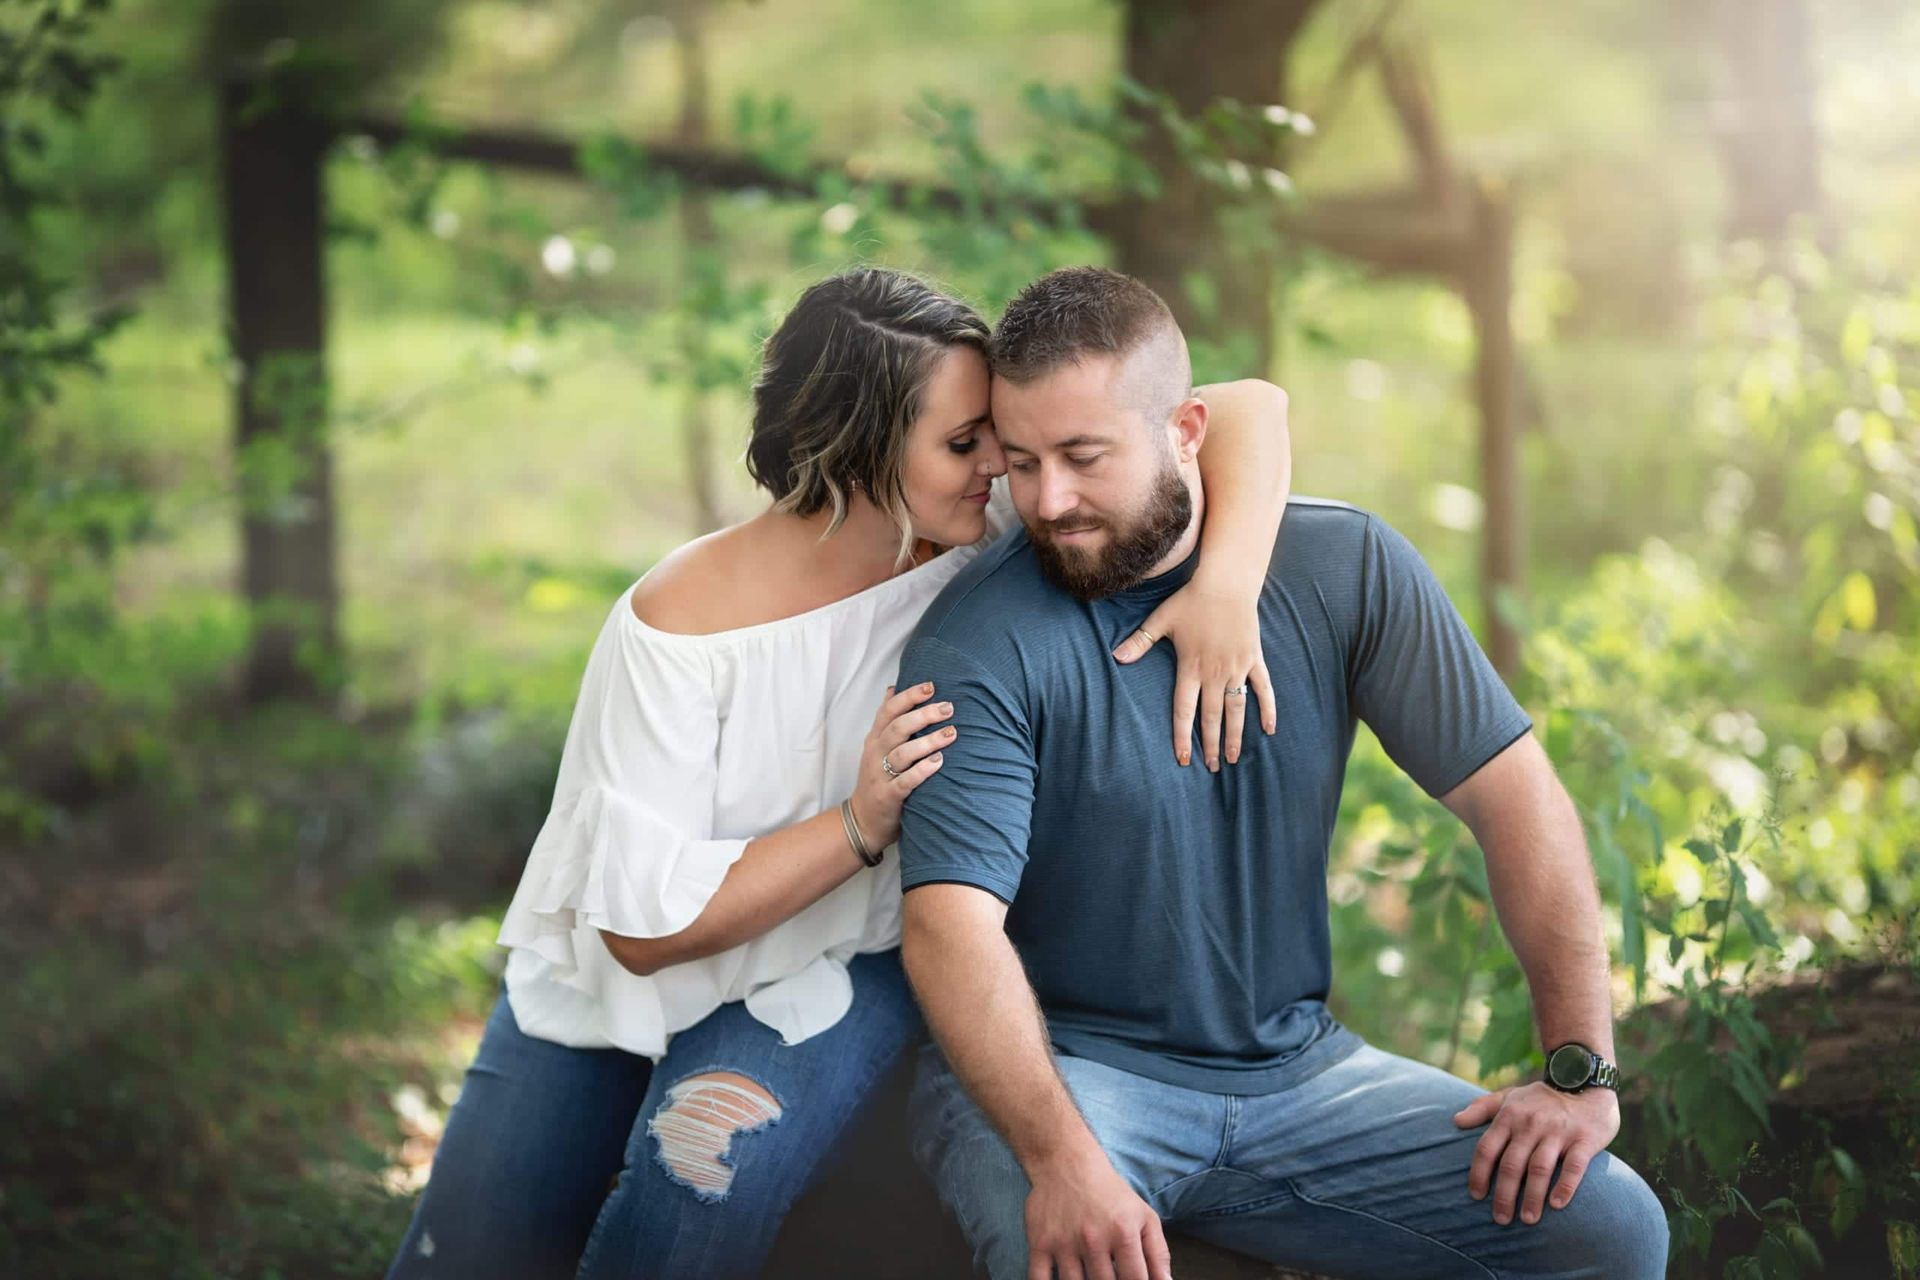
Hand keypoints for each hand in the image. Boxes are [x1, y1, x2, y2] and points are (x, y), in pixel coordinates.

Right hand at [852, 682, 953, 849]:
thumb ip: (886, 721)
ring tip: (951, 733)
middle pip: (897, 728)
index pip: (888, 710)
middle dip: (923, 715)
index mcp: (875, 739)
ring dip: (928, 741)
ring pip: (903, 753)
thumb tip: (893, 688)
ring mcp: (880, 775)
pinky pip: (905, 781)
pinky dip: (922, 770)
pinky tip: (939, 762)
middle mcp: (876, 754)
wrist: (862, 820)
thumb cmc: (878, 779)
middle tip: (948, 708)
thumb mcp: (876, 747)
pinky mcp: (888, 796)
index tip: (931, 686)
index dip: (909, 696)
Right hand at [1025, 1149, 1171, 1279]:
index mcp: (1123, 1233)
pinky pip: (1039, 1279)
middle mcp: (1094, 1239)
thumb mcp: (1143, 1215)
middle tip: (1108, 1275)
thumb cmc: (1109, 1193)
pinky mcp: (1040, 1243)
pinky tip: (1061, 1278)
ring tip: (1089, 1274)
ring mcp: (1064, 1242)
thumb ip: (1158, 1252)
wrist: (1066, 1162)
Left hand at [1112, 577, 1274, 771]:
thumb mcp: (1160, 620)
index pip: (1185, 711)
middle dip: (1211, 745)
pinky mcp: (1254, 659)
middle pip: (1212, 716)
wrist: (1226, 584)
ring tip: (1235, 758)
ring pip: (1237, 709)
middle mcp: (1215, 673)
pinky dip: (1267, 709)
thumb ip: (1140, 641)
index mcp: (1190, 668)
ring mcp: (1237, 667)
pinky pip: (1263, 689)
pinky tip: (1269, 730)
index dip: (1183, 737)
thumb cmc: (1191, 601)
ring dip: (1236, 735)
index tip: (1183, 759)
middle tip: (1213, 767)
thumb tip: (1116, 657)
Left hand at [1454, 1082, 1620, 1225]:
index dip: (1479, 1174)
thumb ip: (1482, 1108)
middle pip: (1511, 1164)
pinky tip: (1557, 1204)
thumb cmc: (1542, 1098)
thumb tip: (1456, 1121)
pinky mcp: (1584, 1140)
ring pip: (1540, 1168)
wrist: (1584, 1080)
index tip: (1476, 1196)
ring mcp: (1558, 1132)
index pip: (1487, 1149)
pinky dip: (1565, 1186)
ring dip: (1532, 1196)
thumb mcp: (1510, 1097)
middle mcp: (1530, 1125)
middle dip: (1504, 1195)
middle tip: (1500, 1219)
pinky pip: (1574, 1167)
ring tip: (1527, 1219)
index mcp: (1509, 1116)